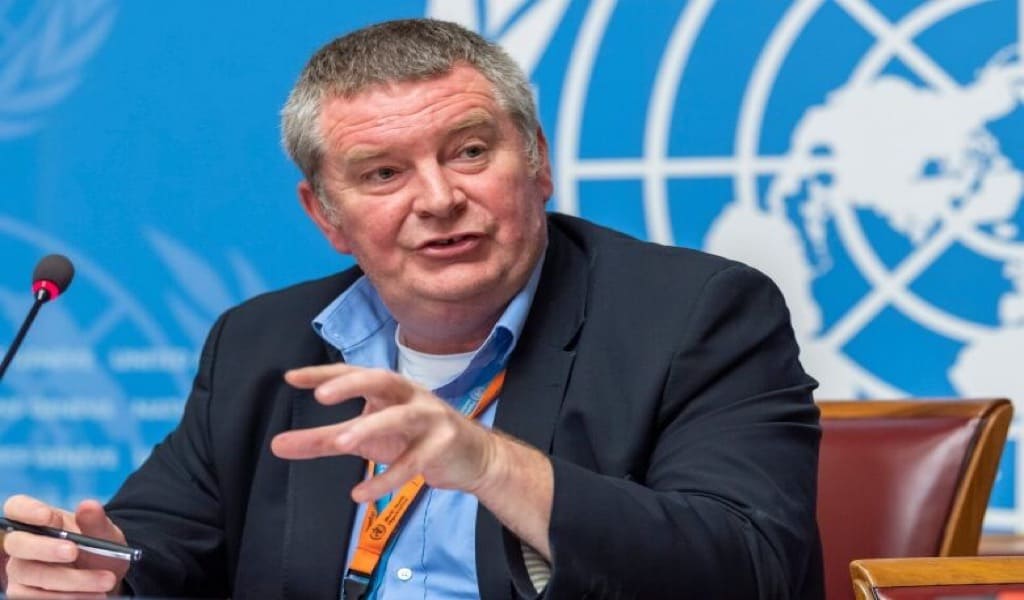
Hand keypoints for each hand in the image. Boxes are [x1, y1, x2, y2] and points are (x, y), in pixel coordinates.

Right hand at [2, 495, 126, 597]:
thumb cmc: (99, 548)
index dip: (27, 510)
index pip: (16, 507)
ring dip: (69, 580)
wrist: (105, 575)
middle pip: (17, 544)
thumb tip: (88, 505)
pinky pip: (35, 598)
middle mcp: (23, 545)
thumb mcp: (104, 533)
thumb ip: (95, 521)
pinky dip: (66, 597)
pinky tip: (92, 596)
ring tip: (105, 581)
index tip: (48, 516)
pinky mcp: (24, 593)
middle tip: (74, 552)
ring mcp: (21, 571)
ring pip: (31, 575)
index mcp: (39, 520)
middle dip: (46, 548)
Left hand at [271, 364, 499, 502]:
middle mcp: (410, 396)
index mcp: (389, 389)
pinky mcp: (443, 445)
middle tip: (321, 396)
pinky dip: (387, 478)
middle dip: (352, 384)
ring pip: (400, 417)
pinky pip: (413, 462)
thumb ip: (324, 440)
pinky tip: (360, 494)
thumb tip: (278, 445)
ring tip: (340, 443)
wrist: (473, 459)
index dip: (325, 373)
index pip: (354, 373)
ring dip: (370, 427)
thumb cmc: (414, 441)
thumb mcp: (365, 439)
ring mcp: (430, 418)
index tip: (292, 377)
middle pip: (381, 379)